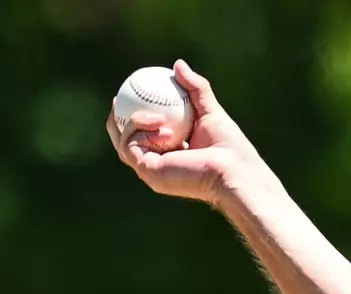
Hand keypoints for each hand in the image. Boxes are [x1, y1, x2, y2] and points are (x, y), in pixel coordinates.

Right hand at [106, 60, 271, 205]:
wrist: (234, 169)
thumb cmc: (229, 147)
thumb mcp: (210, 111)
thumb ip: (196, 88)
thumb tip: (178, 64)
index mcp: (170, 154)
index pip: (144, 136)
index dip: (132, 116)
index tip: (127, 94)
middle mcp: (158, 165)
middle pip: (125, 142)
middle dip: (116, 121)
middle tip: (118, 99)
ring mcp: (151, 171)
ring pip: (124, 142)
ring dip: (134, 122)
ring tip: (156, 115)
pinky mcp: (149, 172)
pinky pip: (131, 145)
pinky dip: (140, 130)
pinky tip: (160, 124)